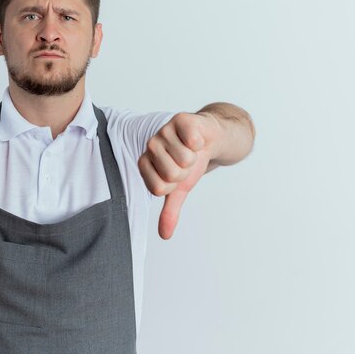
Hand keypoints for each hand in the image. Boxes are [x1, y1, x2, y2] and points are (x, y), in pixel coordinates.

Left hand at [138, 112, 219, 238]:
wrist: (210, 139)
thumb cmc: (191, 163)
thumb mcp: (180, 189)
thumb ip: (170, 210)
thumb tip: (164, 235)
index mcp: (145, 163)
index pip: (158, 188)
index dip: (175, 186)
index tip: (178, 176)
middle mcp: (150, 146)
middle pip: (171, 174)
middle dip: (186, 172)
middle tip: (188, 162)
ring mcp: (164, 131)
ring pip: (184, 159)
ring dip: (195, 157)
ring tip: (192, 150)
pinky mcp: (180, 119)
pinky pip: (192, 141)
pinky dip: (201, 143)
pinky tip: (198, 138)